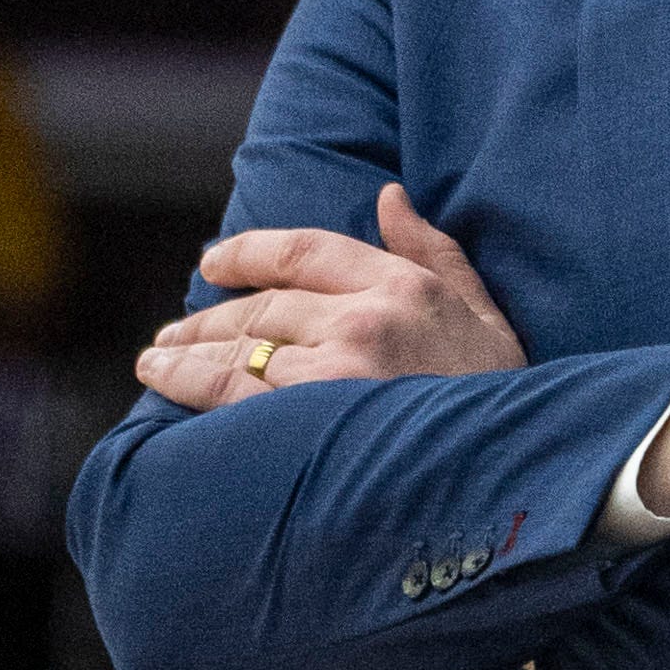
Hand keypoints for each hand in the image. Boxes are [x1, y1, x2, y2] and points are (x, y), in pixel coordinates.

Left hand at [135, 185, 527, 407]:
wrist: (515, 473)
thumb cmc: (500, 399)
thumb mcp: (483, 313)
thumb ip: (433, 252)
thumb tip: (388, 197)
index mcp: (402, 286)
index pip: (303, 251)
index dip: (248, 252)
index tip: (213, 262)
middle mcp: (365, 318)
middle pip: (263, 306)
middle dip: (209, 315)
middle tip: (173, 328)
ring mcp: (338, 371)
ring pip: (239, 349)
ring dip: (187, 351)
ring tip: (155, 358)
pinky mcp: (314, 424)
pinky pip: (234, 396)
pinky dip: (191, 385)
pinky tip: (162, 382)